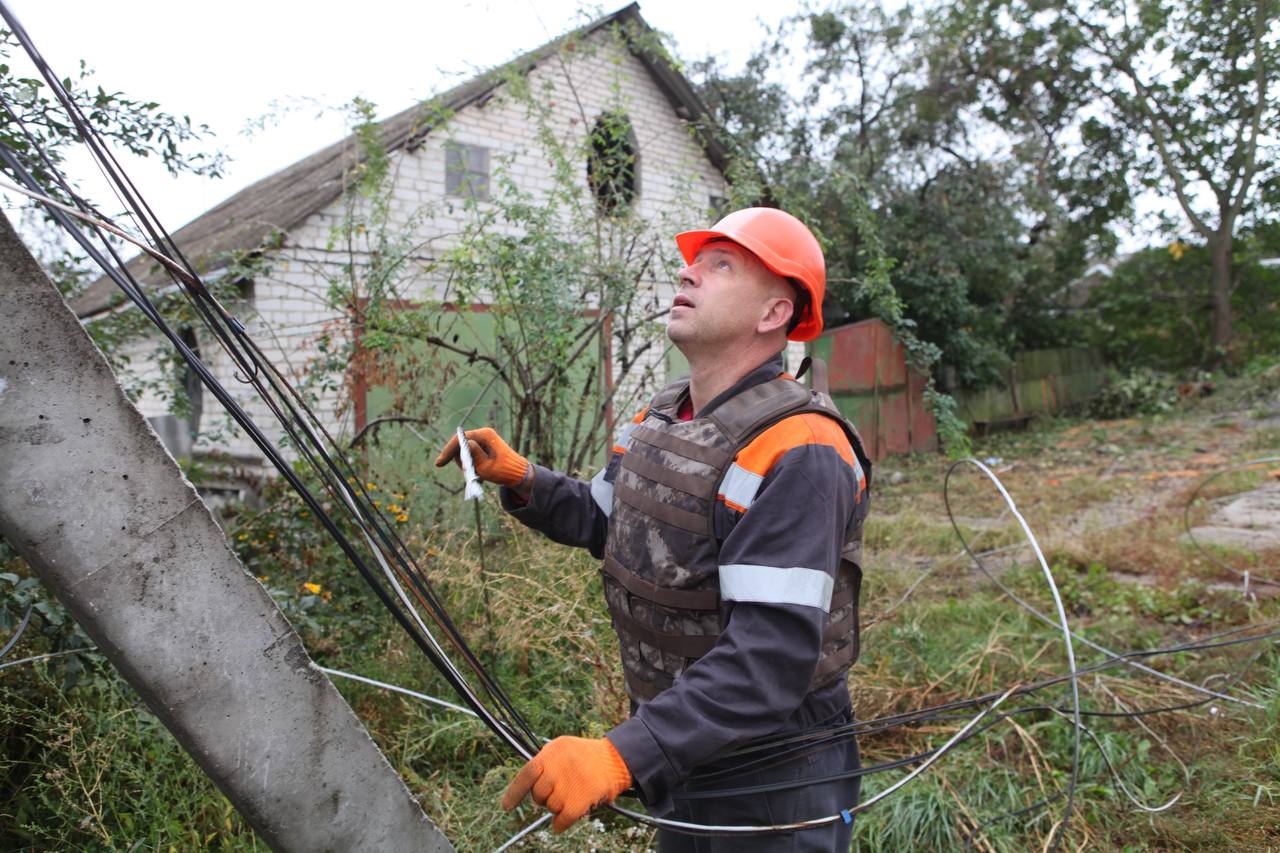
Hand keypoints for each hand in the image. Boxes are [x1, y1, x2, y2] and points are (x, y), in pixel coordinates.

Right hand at [434, 427, 530, 491]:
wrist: (517, 473)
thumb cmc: (502, 471)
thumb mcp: (486, 466)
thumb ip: (475, 454)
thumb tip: (466, 443)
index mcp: (485, 435)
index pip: (460, 439)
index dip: (448, 450)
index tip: (439, 463)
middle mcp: (483, 434)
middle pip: (460, 444)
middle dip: (459, 459)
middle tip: (466, 472)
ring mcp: (483, 440)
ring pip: (464, 450)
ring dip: (465, 463)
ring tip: (476, 473)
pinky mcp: (483, 447)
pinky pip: (470, 454)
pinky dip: (471, 463)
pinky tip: (478, 471)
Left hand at [501, 736, 631, 832]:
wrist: (618, 760)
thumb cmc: (588, 758)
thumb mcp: (564, 749)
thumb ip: (546, 764)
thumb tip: (527, 787)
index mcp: (552, 751)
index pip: (527, 773)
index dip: (514, 792)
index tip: (507, 807)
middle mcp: (558, 765)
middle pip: (538, 793)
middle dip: (545, 798)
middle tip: (560, 792)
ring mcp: (569, 781)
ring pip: (551, 806)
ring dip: (558, 808)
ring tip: (573, 796)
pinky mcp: (581, 797)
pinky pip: (562, 819)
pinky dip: (561, 824)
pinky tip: (563, 822)